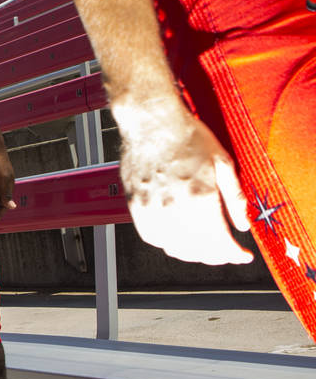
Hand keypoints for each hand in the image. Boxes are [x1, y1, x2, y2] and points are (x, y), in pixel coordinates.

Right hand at [112, 98, 252, 264]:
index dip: (234, 254)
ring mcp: (151, 209)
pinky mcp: (135, 205)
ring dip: (192, 253)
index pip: (220, 244)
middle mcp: (173, 209)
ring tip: (203, 247)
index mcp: (200, 198)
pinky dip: (166, 244)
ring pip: (173, 248)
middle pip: (198, 251)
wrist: (151, 122)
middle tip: (225, 251)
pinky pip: (151, 237)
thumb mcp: (223, 163)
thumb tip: (242, 224)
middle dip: (216, 256)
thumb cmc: (186, 136)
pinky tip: (176, 238)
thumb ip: (235, 198)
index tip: (241, 254)